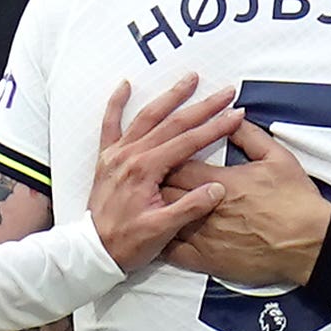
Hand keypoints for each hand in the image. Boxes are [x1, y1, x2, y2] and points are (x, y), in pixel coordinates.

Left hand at [84, 70, 237, 270]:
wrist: (94, 251)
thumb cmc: (129, 243)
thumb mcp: (162, 230)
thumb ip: (190, 207)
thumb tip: (217, 188)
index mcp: (146, 170)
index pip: (188, 142)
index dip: (215, 127)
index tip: (236, 114)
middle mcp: (131, 155)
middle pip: (172, 123)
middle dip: (202, 106)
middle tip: (224, 92)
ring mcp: (117, 154)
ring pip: (147, 116)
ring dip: (170, 96)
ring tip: (190, 79)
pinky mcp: (107, 157)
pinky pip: (109, 124)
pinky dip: (116, 103)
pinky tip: (125, 85)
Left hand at [161, 123, 330, 284]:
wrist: (308, 243)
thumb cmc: (296, 203)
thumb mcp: (278, 158)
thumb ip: (251, 137)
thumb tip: (235, 121)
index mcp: (220, 181)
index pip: (179, 161)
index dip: (168, 154)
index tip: (165, 151)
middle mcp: (205, 207)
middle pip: (163, 187)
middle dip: (154, 177)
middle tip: (148, 172)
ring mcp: (203, 235)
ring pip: (164, 218)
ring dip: (154, 208)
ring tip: (147, 201)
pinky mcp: (205, 260)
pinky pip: (173, 251)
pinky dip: (161, 242)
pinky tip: (156, 236)